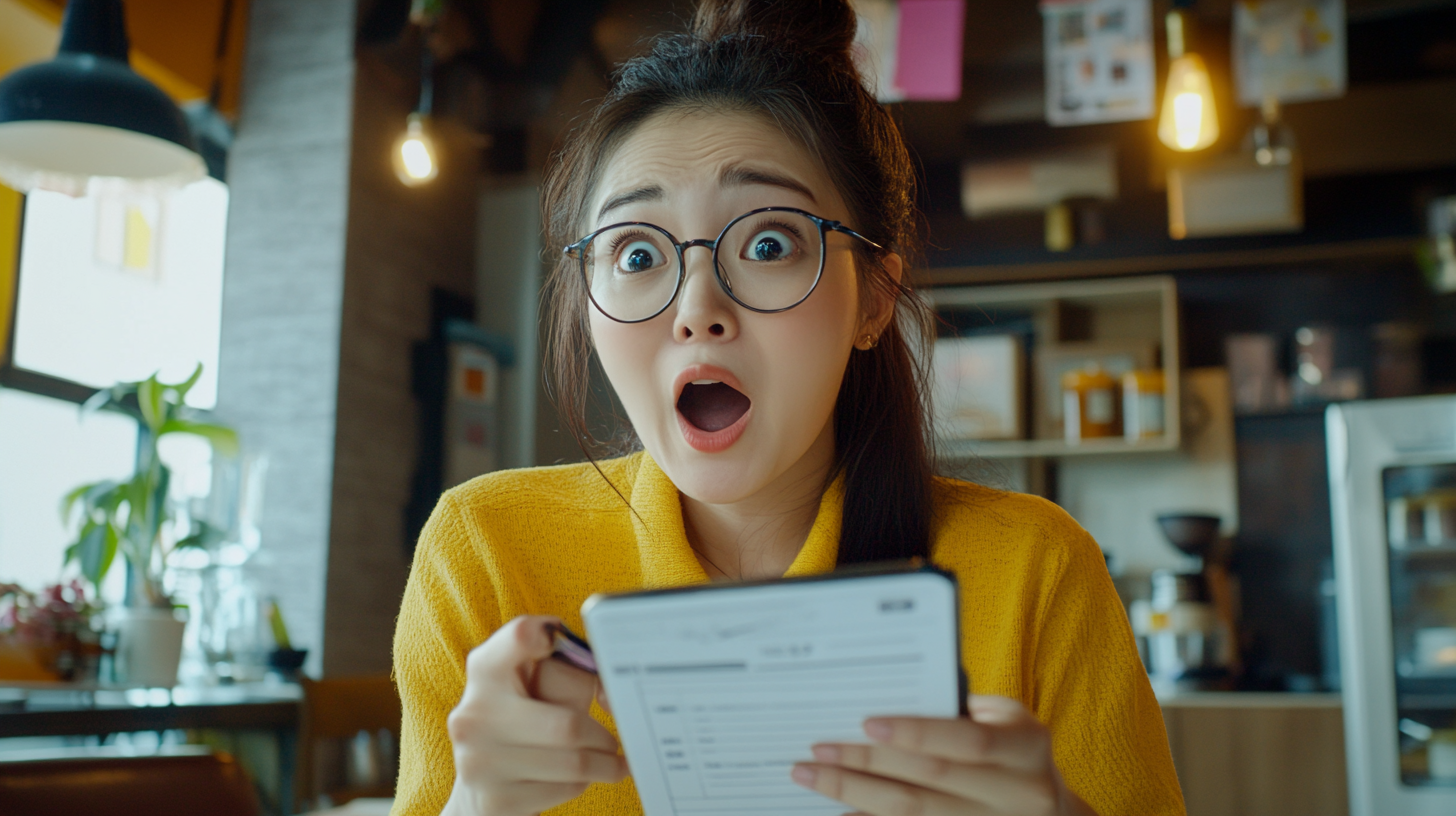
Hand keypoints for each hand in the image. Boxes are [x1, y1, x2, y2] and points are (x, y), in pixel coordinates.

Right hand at [442, 615, 627, 815]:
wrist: (479, 791)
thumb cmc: (518, 725)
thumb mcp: (529, 689)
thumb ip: (565, 671)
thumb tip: (612, 691)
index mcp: (485, 672)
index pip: (519, 637)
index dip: (543, 633)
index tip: (558, 643)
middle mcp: (474, 712)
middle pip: (568, 725)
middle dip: (602, 738)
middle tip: (613, 743)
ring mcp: (479, 760)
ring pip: (573, 762)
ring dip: (603, 764)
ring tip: (608, 761)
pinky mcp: (494, 800)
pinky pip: (564, 788)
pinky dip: (581, 784)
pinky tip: (578, 779)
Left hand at [790, 695, 1095, 815]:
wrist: (1052, 810)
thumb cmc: (1012, 748)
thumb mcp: (1004, 721)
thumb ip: (955, 711)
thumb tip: (882, 697)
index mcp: (1027, 748)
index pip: (968, 741)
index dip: (917, 732)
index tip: (867, 722)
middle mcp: (1019, 793)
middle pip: (930, 781)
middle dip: (866, 762)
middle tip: (818, 750)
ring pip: (914, 814)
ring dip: (856, 795)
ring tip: (814, 777)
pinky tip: (843, 811)